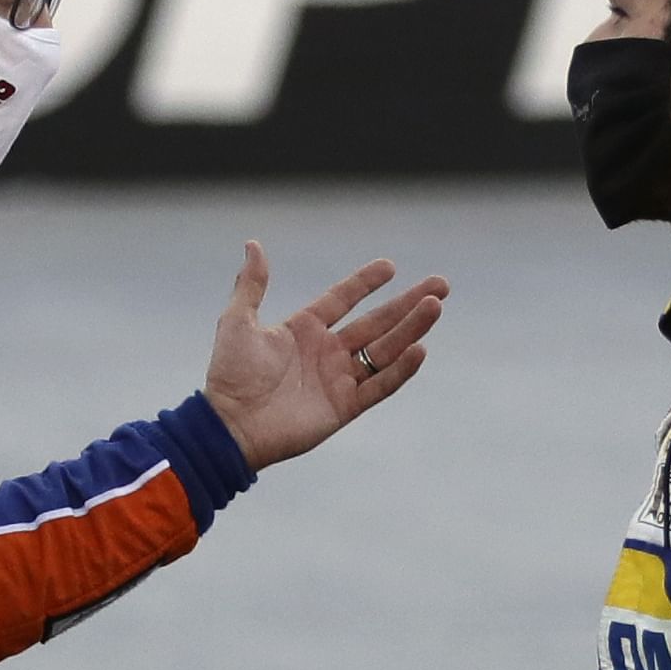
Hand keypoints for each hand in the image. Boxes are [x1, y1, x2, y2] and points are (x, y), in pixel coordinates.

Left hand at [201, 242, 448, 470]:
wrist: (230, 425)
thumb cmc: (230, 374)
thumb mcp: (238, 321)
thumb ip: (252, 284)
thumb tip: (253, 244)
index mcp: (305, 329)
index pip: (343, 299)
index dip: (366, 282)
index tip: (390, 266)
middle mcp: (327, 352)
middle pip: (376, 323)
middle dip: (408, 304)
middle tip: (440, 285)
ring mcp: (339, 379)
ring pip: (385, 350)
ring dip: (411, 329)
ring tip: (435, 307)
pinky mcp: (345, 407)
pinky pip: (379, 386)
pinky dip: (400, 370)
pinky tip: (420, 349)